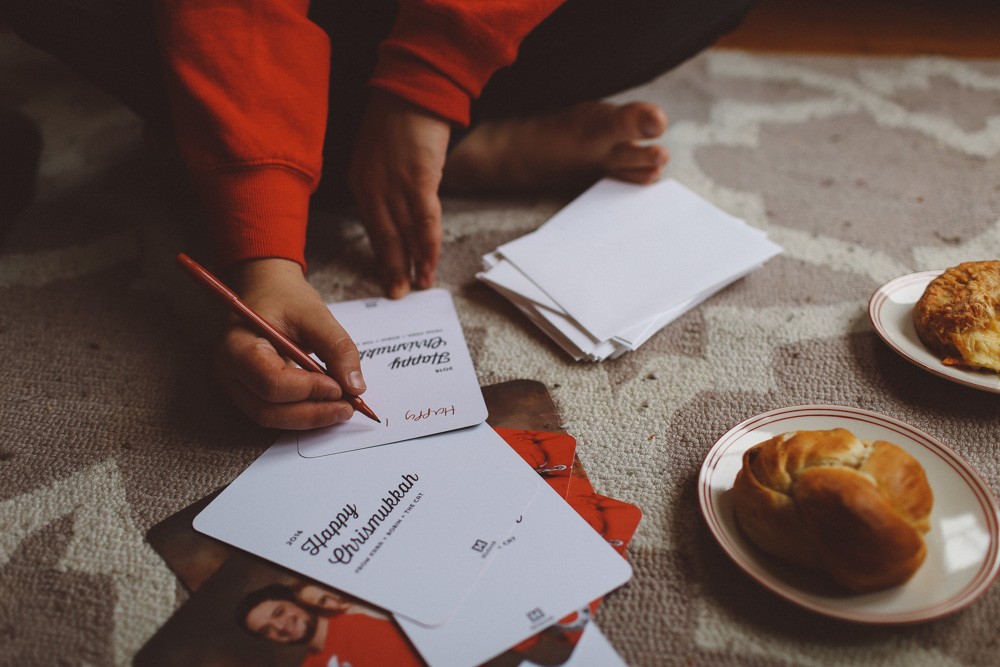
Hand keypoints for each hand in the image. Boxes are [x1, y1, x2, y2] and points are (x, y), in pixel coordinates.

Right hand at [212, 258, 365, 429]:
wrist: (268, 292)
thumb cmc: (285, 298)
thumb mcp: (316, 314)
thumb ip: (338, 348)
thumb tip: (355, 387)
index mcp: (237, 345)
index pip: (270, 381)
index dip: (308, 389)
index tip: (339, 387)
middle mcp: (229, 371)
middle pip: (267, 409)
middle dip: (312, 412)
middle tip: (348, 406)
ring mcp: (236, 386)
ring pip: (271, 418)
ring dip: (310, 418)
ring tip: (342, 408)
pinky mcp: (249, 393)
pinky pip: (276, 413)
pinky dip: (304, 414)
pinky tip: (328, 405)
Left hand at [348, 90, 450, 297]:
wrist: (413, 90)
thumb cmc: (399, 118)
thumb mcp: (380, 153)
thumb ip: (385, 183)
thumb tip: (398, 209)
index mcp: (360, 183)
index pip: (372, 228)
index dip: (382, 254)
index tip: (388, 275)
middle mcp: (372, 189)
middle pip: (382, 238)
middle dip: (391, 268)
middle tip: (398, 293)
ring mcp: (394, 187)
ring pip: (402, 235)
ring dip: (412, 263)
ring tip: (419, 285)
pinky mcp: (418, 182)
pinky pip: (423, 223)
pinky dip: (427, 246)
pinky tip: (429, 263)